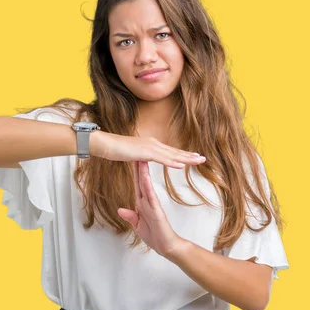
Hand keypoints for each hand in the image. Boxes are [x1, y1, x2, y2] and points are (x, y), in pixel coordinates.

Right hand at [91, 131, 205, 168]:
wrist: (106, 144)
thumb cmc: (115, 149)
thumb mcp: (131, 154)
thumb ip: (139, 157)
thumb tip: (142, 160)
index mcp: (150, 144)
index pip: (170, 151)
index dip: (182, 154)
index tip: (193, 157)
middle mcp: (153, 144)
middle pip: (174, 151)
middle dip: (189, 155)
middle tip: (203, 159)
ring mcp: (150, 147)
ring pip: (171, 155)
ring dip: (186, 158)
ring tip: (198, 161)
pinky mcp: (144, 152)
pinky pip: (161, 159)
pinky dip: (172, 162)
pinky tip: (181, 165)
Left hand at [117, 161, 185, 256]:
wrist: (167, 247)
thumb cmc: (155, 236)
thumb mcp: (138, 226)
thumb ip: (130, 217)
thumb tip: (120, 210)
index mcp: (142, 203)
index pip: (137, 184)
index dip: (134, 172)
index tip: (131, 160)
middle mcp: (147, 201)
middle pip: (141, 181)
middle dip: (139, 166)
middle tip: (136, 151)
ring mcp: (152, 205)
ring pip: (146, 186)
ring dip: (143, 172)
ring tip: (141, 159)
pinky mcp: (157, 212)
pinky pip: (151, 197)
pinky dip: (148, 187)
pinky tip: (145, 178)